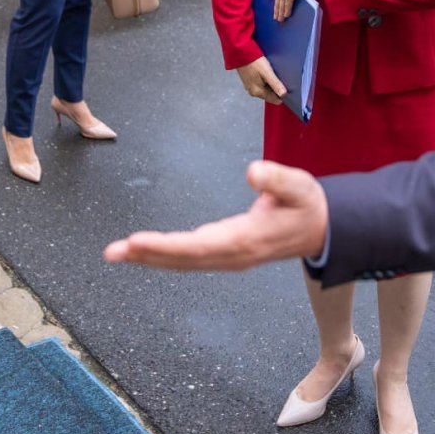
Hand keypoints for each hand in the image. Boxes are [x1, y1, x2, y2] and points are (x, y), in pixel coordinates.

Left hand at [104, 160, 328, 269]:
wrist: (322, 230)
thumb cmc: (307, 205)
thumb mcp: (300, 186)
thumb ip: (276, 179)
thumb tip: (252, 171)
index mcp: (247, 239)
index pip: (199, 245)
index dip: (166, 246)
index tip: (137, 242)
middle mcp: (233, 254)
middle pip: (184, 259)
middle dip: (147, 255)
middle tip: (112, 252)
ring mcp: (229, 258)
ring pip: (183, 262)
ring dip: (150, 258)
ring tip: (117, 253)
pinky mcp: (226, 254)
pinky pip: (189, 259)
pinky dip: (164, 256)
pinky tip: (145, 252)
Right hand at [237, 55, 286, 104]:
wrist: (241, 53)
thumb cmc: (254, 62)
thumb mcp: (267, 73)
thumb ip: (276, 84)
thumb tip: (284, 94)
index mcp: (258, 92)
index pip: (275, 100)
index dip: (282, 94)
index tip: (284, 84)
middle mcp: (253, 92)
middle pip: (271, 95)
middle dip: (275, 87)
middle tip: (276, 76)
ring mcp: (250, 87)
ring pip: (266, 90)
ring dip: (270, 83)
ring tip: (270, 73)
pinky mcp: (249, 82)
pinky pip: (261, 85)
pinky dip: (265, 80)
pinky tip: (265, 72)